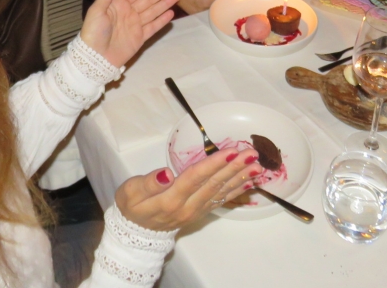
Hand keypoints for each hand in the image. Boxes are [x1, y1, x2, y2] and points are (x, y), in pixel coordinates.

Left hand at [79, 0, 179, 67]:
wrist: (95, 58)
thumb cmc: (94, 32)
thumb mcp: (96, 10)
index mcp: (118, 4)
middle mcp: (129, 13)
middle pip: (149, 0)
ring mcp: (135, 26)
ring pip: (153, 11)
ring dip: (165, 3)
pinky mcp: (140, 38)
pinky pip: (153, 27)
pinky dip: (162, 20)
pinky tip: (171, 13)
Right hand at [116, 146, 257, 231]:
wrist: (136, 234)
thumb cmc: (132, 207)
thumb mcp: (130, 193)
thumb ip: (148, 183)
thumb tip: (166, 173)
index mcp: (169, 199)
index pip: (195, 178)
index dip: (213, 165)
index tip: (231, 152)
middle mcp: (186, 206)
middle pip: (212, 184)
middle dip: (233, 168)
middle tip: (251, 154)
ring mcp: (195, 211)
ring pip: (220, 192)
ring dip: (240, 178)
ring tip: (257, 167)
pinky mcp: (200, 213)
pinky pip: (221, 200)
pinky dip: (236, 191)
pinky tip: (249, 182)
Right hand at [172, 0, 228, 14]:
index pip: (226, 3)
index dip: (231, 2)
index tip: (235, 0)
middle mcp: (207, 8)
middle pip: (221, 10)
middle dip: (226, 7)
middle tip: (231, 4)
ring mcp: (201, 13)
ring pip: (214, 14)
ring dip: (219, 11)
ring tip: (223, 8)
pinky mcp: (195, 16)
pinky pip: (207, 15)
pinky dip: (211, 13)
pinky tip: (213, 10)